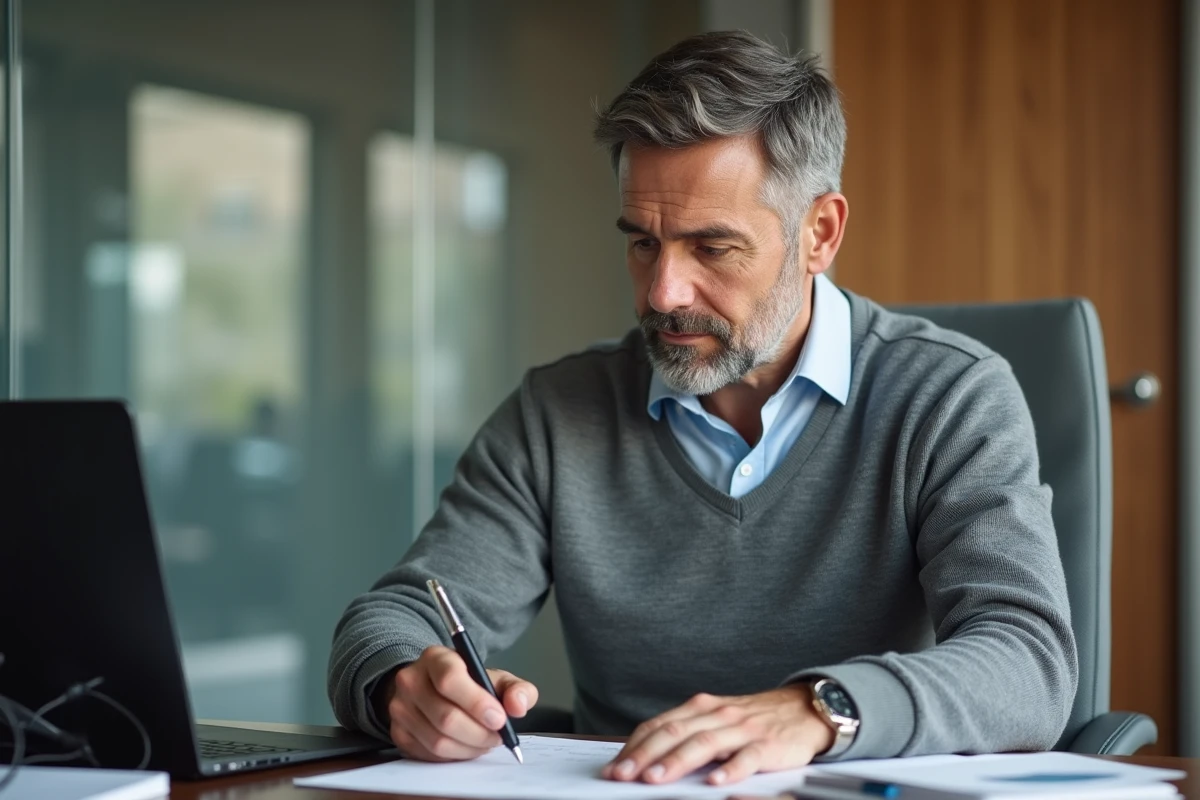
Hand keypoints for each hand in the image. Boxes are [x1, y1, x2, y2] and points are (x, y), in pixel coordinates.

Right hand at [380, 645, 538, 761]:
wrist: (433, 689)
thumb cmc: (468, 683)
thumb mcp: (496, 678)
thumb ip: (516, 689)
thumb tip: (518, 706)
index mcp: (436, 658)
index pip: (450, 680)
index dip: (477, 703)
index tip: (499, 718)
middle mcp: (411, 680)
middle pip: (445, 716)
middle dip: (479, 733)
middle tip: (498, 736)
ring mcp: (400, 708)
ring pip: (438, 741)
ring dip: (469, 748)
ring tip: (485, 742)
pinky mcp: (398, 733)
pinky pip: (429, 754)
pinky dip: (454, 756)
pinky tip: (467, 746)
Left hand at [602, 685, 834, 785]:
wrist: (804, 710)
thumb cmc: (753, 721)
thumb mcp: (716, 721)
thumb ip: (686, 735)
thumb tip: (646, 759)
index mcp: (701, 708)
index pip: (660, 726)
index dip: (635, 747)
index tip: (614, 767)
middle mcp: (718, 715)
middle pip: (675, 733)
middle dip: (646, 755)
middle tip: (624, 775)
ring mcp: (743, 729)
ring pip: (705, 743)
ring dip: (677, 761)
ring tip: (655, 779)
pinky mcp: (768, 745)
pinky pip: (747, 758)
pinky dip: (730, 769)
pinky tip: (715, 782)